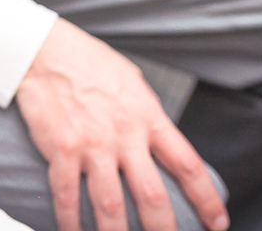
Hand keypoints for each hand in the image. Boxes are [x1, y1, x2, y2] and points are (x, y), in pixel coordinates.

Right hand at [16, 20, 228, 230]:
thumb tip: (158, 140)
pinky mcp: (62, 149)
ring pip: (111, 206)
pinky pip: (67, 196)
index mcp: (147, 118)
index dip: (206, 200)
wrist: (44, 49)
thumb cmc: (87, 62)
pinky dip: (70, 221)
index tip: (216, 223)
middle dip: (163, 230)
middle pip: (153, 197)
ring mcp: (92, 144)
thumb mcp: (131, 83)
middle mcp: (125, 134)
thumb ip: (146, 115)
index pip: (188, 166)